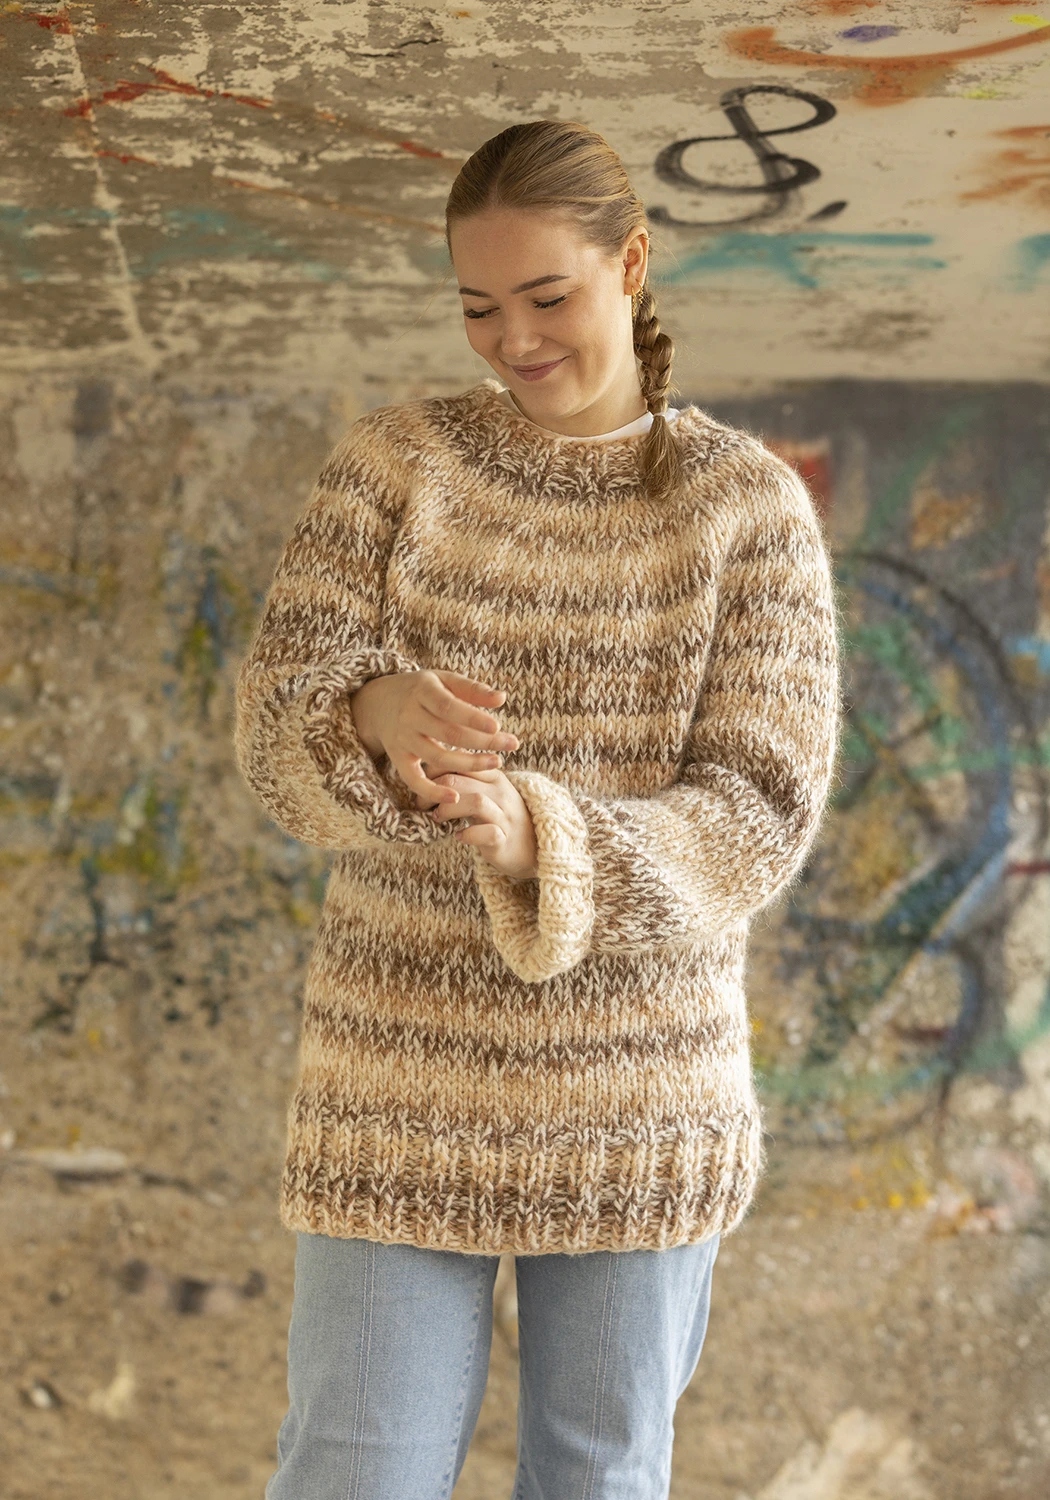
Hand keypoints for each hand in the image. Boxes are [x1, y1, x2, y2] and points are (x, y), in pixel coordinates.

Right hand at [353, 670, 518, 806]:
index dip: (472, 718)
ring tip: (496, 762)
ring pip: (437, 758)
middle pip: (448, 734)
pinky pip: (413, 780)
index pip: (448, 706)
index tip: (497, 727)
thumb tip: (502, 698)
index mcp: (422, 691)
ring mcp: (402, 739)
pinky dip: (432, 792)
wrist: (378, 702)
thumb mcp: (444, 680)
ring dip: (469, 764)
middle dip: (483, 742)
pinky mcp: (398, 758)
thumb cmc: (422, 690)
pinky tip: (455, 797)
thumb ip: (473, 689)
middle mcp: (409, 715)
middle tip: (512, 745)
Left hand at [416, 764, 538, 881]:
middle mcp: (501, 792)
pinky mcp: (505, 840)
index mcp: (494, 776)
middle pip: (460, 780)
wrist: (533, 847)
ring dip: (448, 809)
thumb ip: (464, 780)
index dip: (434, 770)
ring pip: (475, 801)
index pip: (460, 761)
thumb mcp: (485, 793)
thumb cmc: (499, 817)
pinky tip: (459, 837)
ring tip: (437, 817)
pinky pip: (487, 833)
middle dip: (433, 792)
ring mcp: (505, 816)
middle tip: (421, 804)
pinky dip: (468, 835)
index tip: (422, 784)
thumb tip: (428, 772)